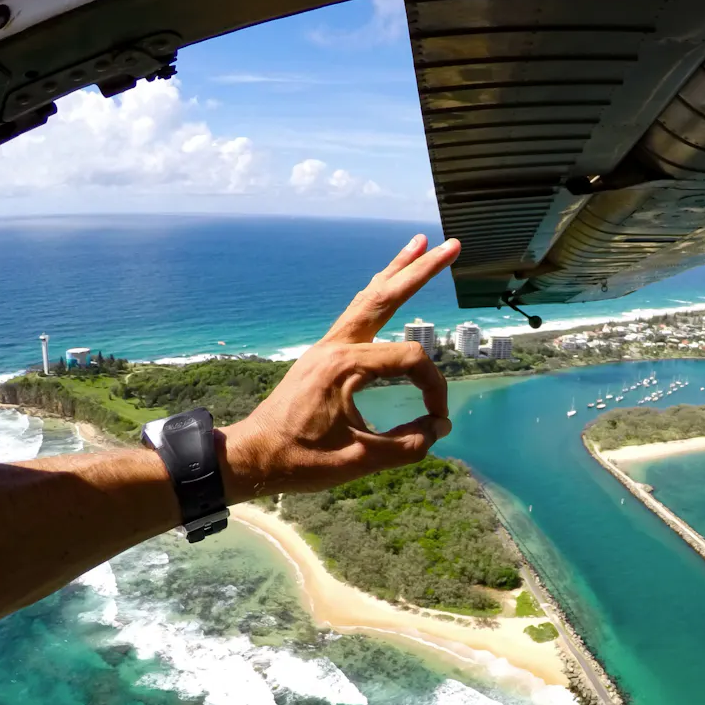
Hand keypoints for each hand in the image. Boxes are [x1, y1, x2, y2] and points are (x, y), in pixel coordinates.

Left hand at [218, 234, 460, 498]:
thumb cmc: (301, 460)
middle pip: (386, 297)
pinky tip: (386, 284)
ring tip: (419, 244)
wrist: (252, 457)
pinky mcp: (323, 353)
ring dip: (396, 270)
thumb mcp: (360, 460)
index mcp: (345, 366)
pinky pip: (356, 313)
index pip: (410, 361)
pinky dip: (376, 293)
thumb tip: (439, 427)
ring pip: (368, 298)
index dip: (434, 389)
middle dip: (421, 270)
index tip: (437, 420)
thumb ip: (407, 444)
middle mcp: (336, 345)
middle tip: (452, 245)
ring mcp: (326, 345)